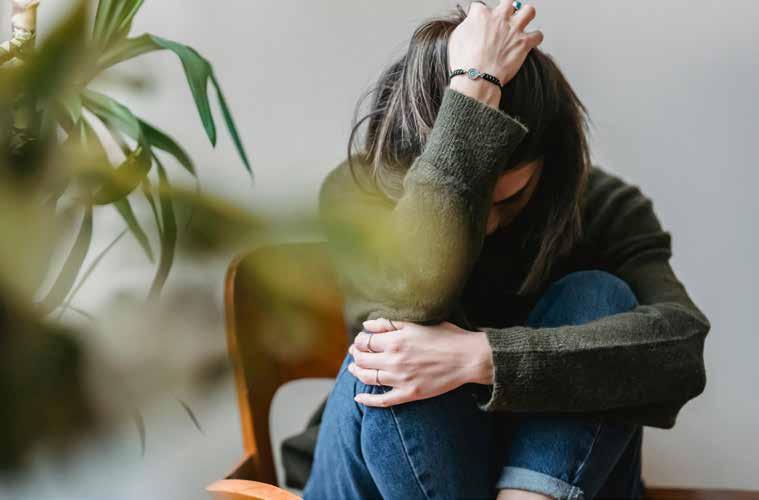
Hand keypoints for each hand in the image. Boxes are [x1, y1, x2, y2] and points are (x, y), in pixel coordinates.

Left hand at [347, 318, 493, 407]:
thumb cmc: (445, 336)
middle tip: (355, 353)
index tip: (361, 340)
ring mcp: (400, 379)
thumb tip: (366, 326)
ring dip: (356, 372)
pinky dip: (367, 401)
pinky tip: (358, 398)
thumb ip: (389, 323)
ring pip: (368, 378)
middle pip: (362, 359)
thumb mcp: (416, 323)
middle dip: (355, 355)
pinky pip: (382, 401)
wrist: (467, 358)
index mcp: (395, 341)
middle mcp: (394, 360)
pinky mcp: (409, 394)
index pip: (364, 341)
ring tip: (354, 368)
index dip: (359, 340)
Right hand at [448, 1, 542, 98]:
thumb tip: (470, 25)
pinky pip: (538, 35)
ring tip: (521, 24)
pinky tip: (530, 42)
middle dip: (507, 10)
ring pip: (529, 11)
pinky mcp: (524, 43)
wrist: (476, 78)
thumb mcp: (456, 39)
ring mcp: (514, 30)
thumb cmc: (464, 62)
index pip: (481, 7)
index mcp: (481, 15)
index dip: (480, 16)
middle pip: (508, 2)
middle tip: (504, 19)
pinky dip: (535, 38)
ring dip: (526, 17)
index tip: (481, 23)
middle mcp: (499, 18)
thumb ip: (466, 26)